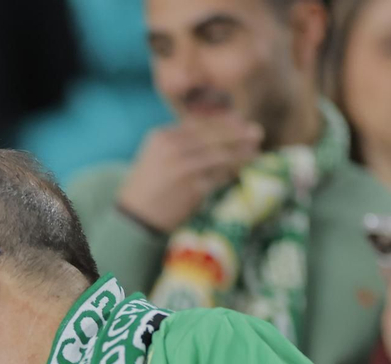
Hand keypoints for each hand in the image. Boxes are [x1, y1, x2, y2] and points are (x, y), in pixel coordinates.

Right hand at [116, 117, 263, 231]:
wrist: (133, 217)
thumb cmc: (148, 187)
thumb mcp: (156, 156)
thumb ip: (180, 142)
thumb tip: (217, 130)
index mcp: (162, 137)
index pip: (198, 123)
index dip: (223, 121)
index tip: (240, 120)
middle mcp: (173, 149)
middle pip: (212, 136)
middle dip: (237, 133)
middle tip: (256, 132)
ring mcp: (183, 169)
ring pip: (220, 155)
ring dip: (241, 153)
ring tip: (255, 151)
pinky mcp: (193, 189)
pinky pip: (220, 177)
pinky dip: (233, 172)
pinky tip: (242, 169)